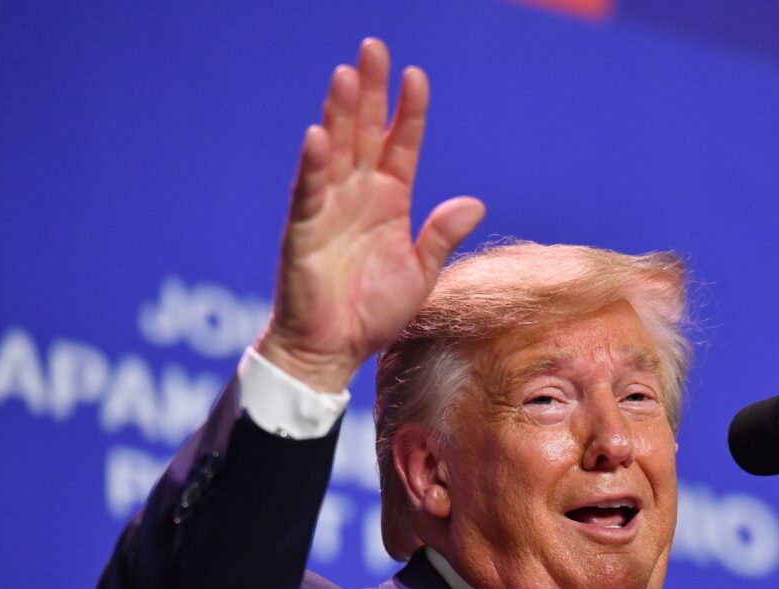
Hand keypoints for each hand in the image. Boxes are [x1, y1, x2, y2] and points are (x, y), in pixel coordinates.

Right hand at [255, 38, 484, 391]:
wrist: (334, 350)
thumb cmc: (375, 314)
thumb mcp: (421, 273)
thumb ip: (441, 236)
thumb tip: (475, 202)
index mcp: (389, 202)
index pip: (401, 146)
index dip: (409, 113)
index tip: (417, 77)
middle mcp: (358, 196)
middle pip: (365, 133)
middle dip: (370, 92)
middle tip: (374, 48)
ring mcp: (328, 209)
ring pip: (336, 152)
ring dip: (340, 115)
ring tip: (346, 76)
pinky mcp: (303, 231)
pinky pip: (308, 192)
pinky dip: (312, 164)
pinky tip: (318, 134)